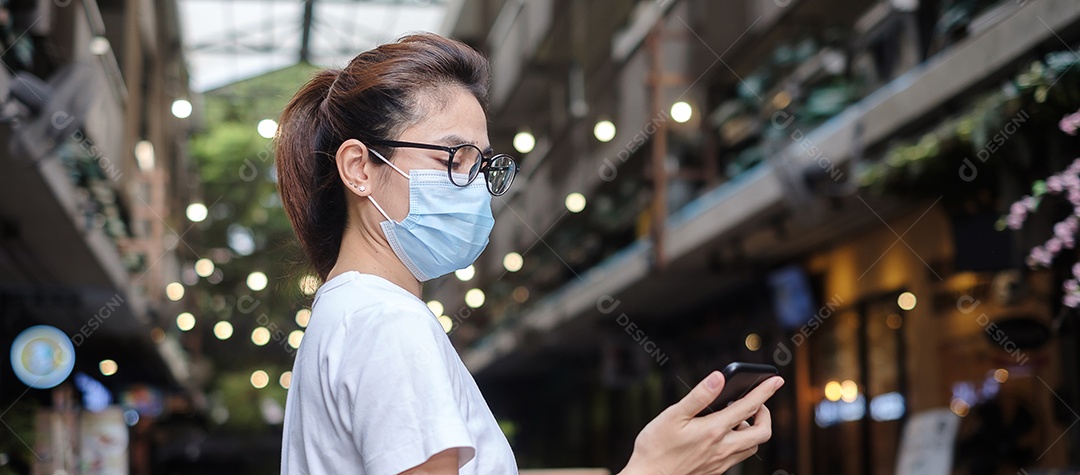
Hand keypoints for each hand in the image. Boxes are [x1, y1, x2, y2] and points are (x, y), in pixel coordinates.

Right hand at [619, 372, 782, 474]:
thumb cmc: (656, 446)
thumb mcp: (673, 415)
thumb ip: (699, 396)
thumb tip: (719, 377)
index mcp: (714, 430)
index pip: (749, 407)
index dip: (765, 391)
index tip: (776, 380)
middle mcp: (723, 448)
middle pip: (762, 432)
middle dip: (765, 414)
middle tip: (755, 403)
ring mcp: (721, 462)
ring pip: (753, 447)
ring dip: (754, 429)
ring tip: (739, 418)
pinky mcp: (716, 470)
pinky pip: (739, 456)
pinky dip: (741, 442)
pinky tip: (724, 435)